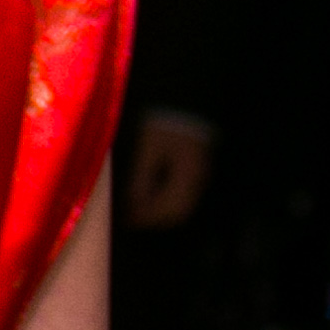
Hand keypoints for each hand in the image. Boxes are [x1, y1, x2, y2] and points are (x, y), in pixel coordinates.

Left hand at [123, 113, 213, 229]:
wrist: (185, 108)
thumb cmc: (165, 125)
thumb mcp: (149, 148)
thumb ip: (142, 177)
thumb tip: (133, 202)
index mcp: (187, 175)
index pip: (170, 208)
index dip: (149, 217)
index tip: (129, 220)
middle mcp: (198, 181)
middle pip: (178, 212)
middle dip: (154, 219)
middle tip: (131, 218)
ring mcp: (200, 178)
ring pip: (182, 207)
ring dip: (160, 213)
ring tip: (136, 211)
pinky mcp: (196, 174)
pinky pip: (183, 197)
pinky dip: (166, 203)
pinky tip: (150, 199)